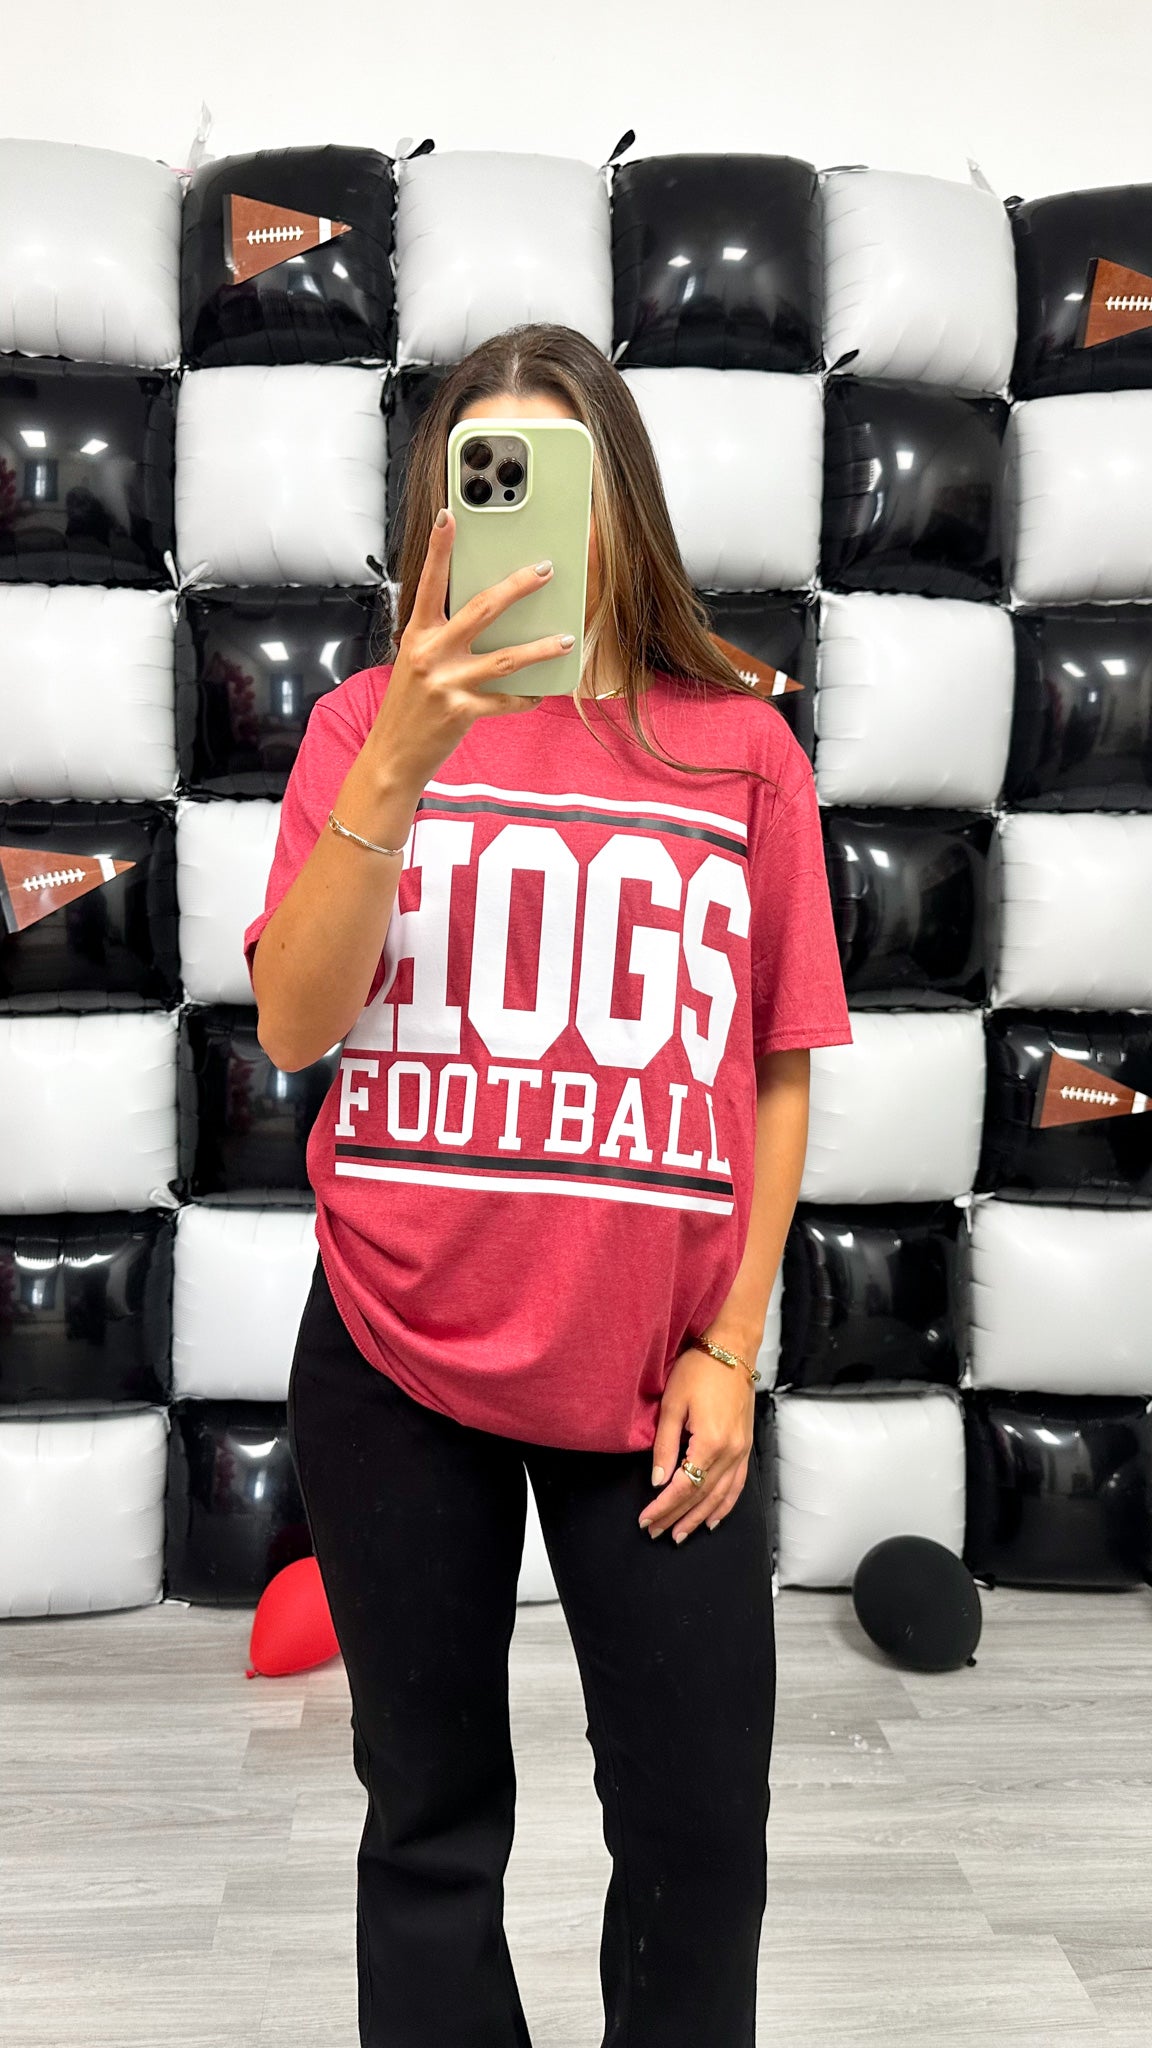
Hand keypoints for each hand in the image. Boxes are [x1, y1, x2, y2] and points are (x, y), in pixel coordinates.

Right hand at [367, 508, 572, 796]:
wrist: (392, 755)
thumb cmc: (408, 706)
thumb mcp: (415, 663)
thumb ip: (442, 637)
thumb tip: (487, 614)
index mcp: (416, 635)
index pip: (429, 582)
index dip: (440, 548)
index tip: (449, 517)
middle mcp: (430, 654)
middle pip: (482, 610)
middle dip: (518, 587)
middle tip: (544, 571)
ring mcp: (447, 683)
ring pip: (505, 658)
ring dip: (539, 648)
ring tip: (563, 639)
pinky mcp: (462, 712)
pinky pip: (505, 700)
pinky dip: (525, 697)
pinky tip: (540, 692)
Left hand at [638, 1343, 755, 1544]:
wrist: (732, 1350)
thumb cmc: (700, 1370)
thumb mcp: (673, 1404)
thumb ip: (665, 1446)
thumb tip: (658, 1480)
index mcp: (711, 1442)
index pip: (684, 1486)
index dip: (663, 1506)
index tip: (646, 1519)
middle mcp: (731, 1452)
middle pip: (701, 1496)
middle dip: (676, 1517)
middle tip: (656, 1532)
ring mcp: (742, 1451)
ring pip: (720, 1496)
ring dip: (699, 1518)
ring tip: (680, 1534)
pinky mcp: (745, 1446)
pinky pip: (737, 1485)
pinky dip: (725, 1505)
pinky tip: (713, 1518)